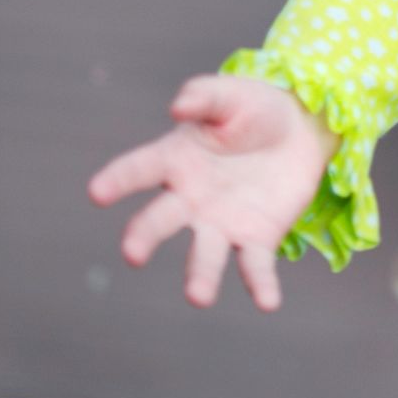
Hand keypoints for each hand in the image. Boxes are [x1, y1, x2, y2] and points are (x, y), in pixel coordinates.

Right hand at [87, 74, 340, 312]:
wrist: (300, 129)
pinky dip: (260, 284)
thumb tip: (178, 107)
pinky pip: (255, 265)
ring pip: (204, 254)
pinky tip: (268, 302)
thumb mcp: (232, 95)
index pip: (138, 170)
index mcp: (174, 159)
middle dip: (144, 236)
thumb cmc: (254, 108)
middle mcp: (189, 199)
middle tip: (133, 252)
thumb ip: (205, 97)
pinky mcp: (257, 238)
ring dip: (200, 275)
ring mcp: (221, 223)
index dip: (117, 180)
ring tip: (199, 297)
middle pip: (161, 220)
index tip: (97, 192)